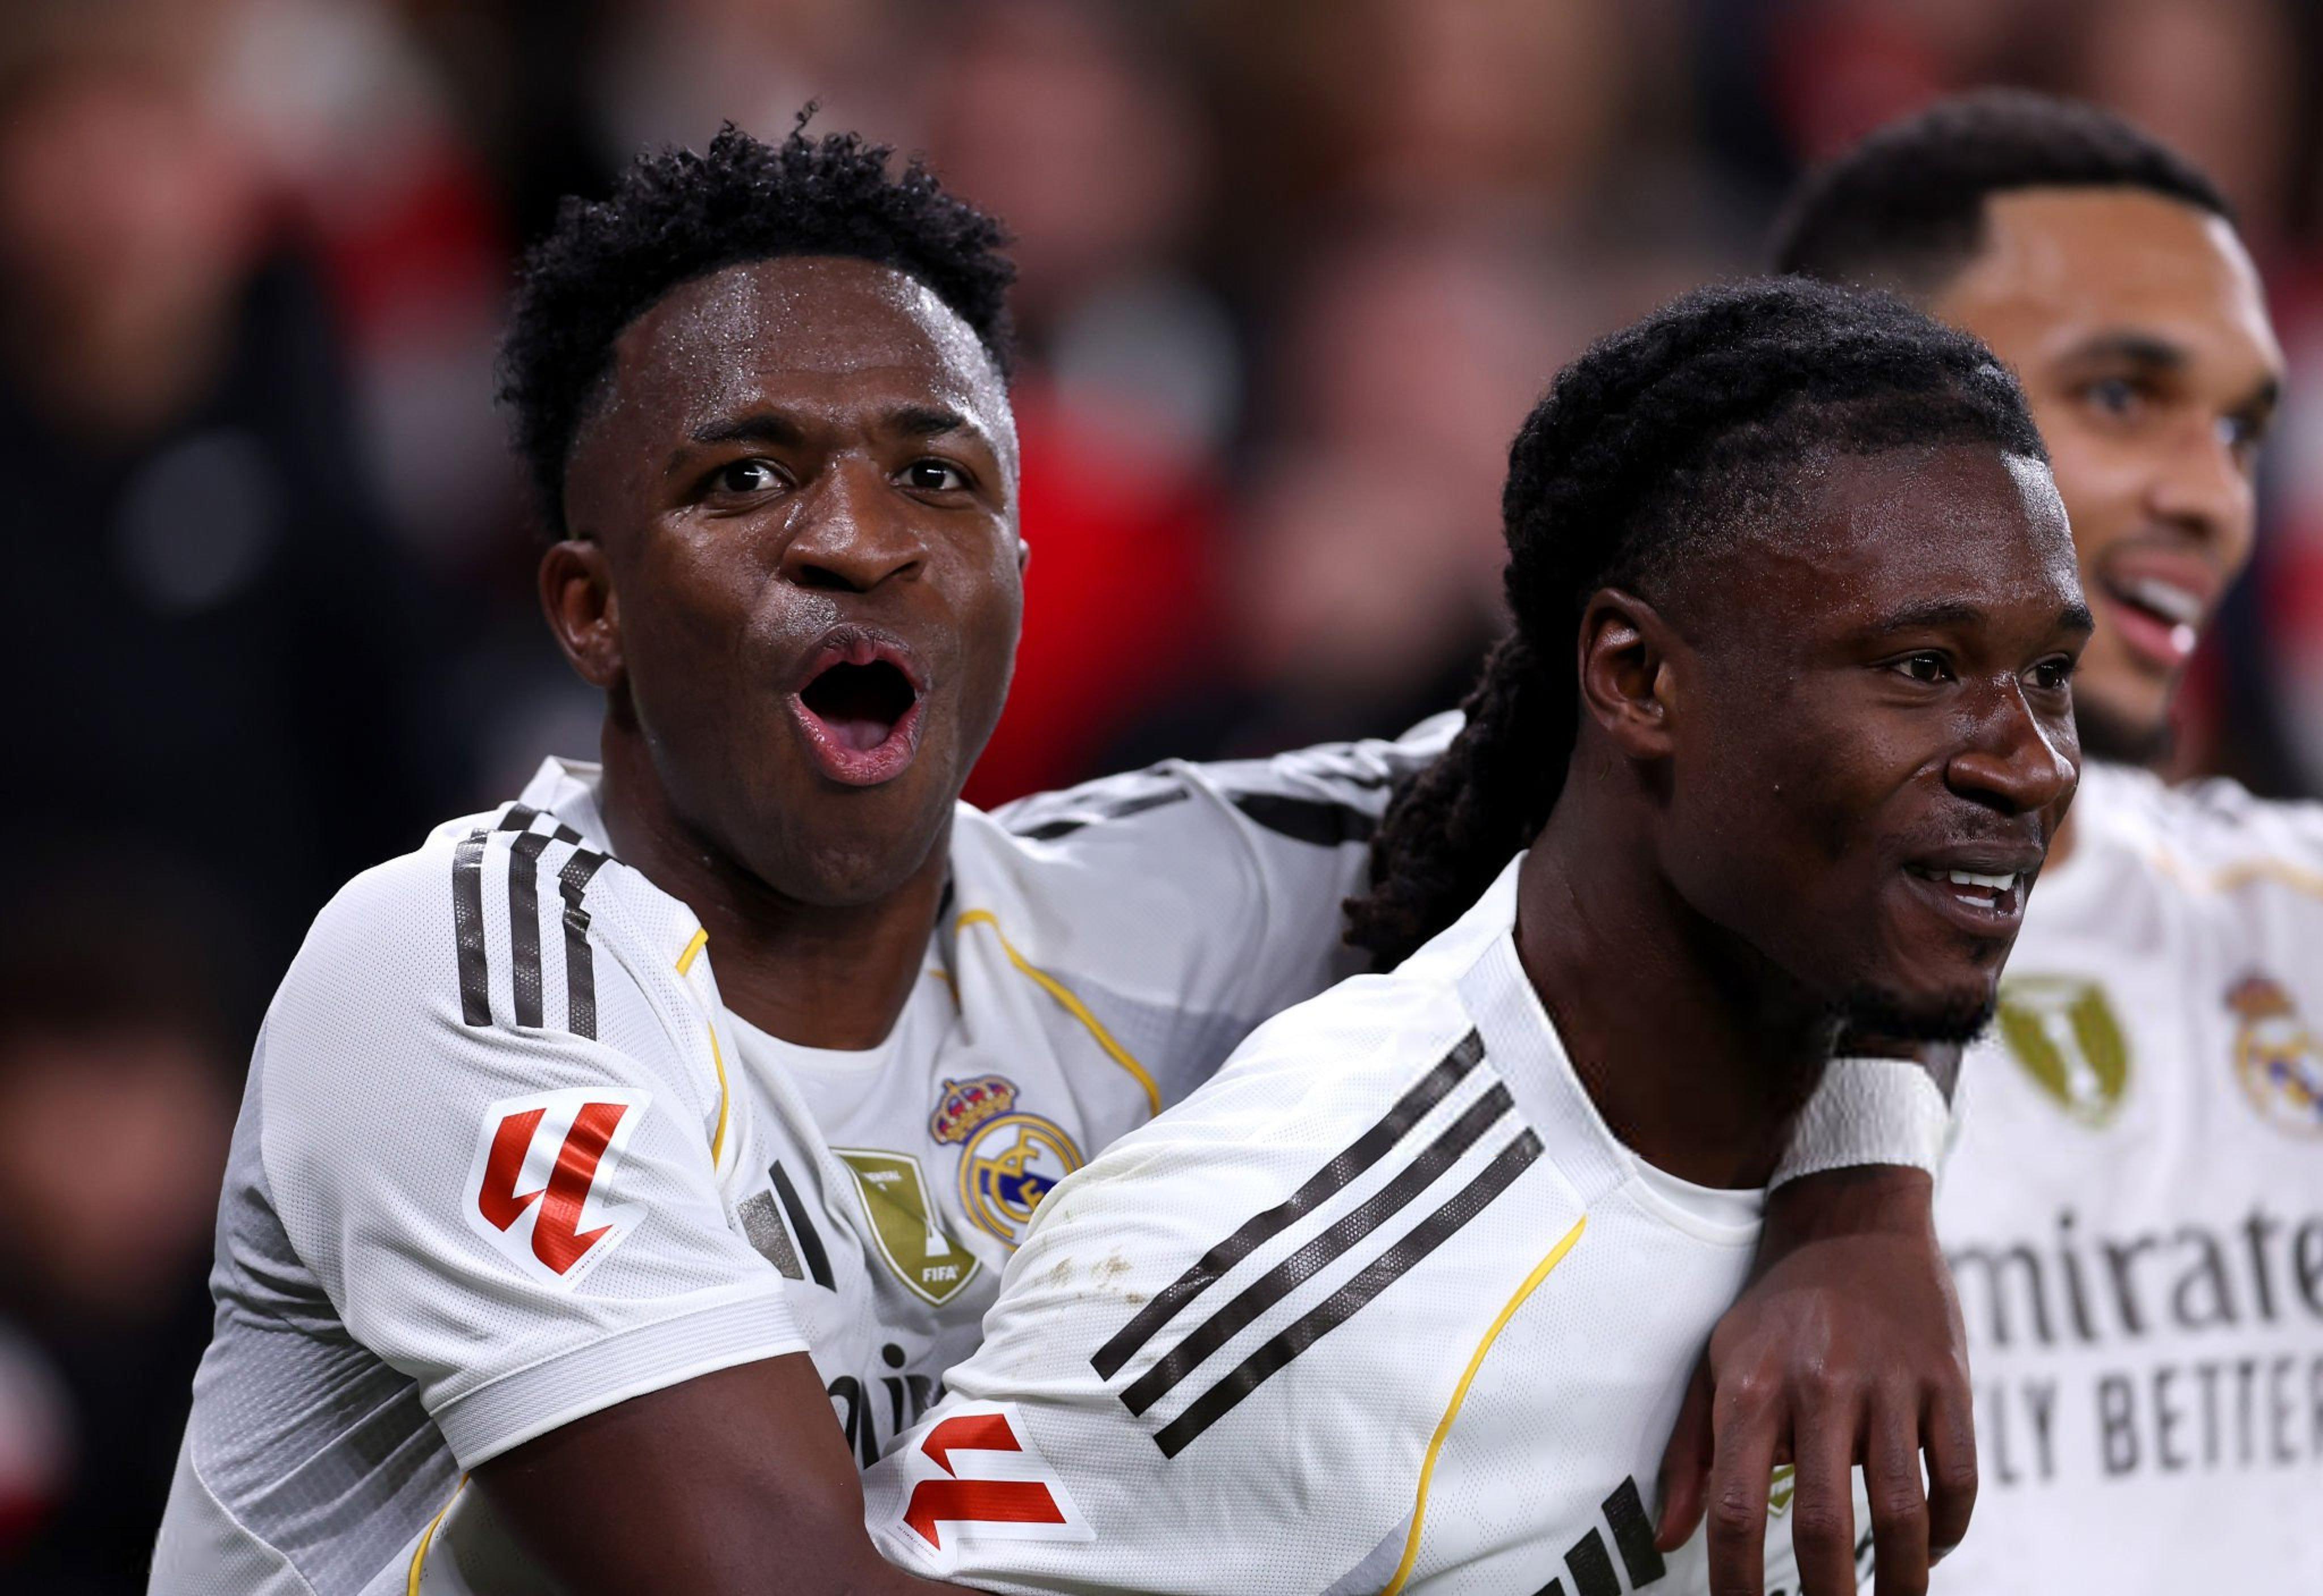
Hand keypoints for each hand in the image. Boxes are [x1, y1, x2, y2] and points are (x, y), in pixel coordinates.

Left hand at [1654, 1166, 1973, 1595]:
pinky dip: (1949, 1529)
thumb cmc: (1773, 1310)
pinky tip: (1931, 1551)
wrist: (1853, 1224)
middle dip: (1827, 1594)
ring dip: (1901, 1580)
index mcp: (1752, 1386)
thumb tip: (1668, 1539)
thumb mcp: (1715, 1364)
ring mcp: (1890, 1382)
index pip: (1737, 1507)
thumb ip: (1690, 1453)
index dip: (1738, 1580)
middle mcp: (1820, 1385)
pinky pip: (1958, 1476)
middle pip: (1827, 1523)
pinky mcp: (1949, 1380)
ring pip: (1902, 1510)